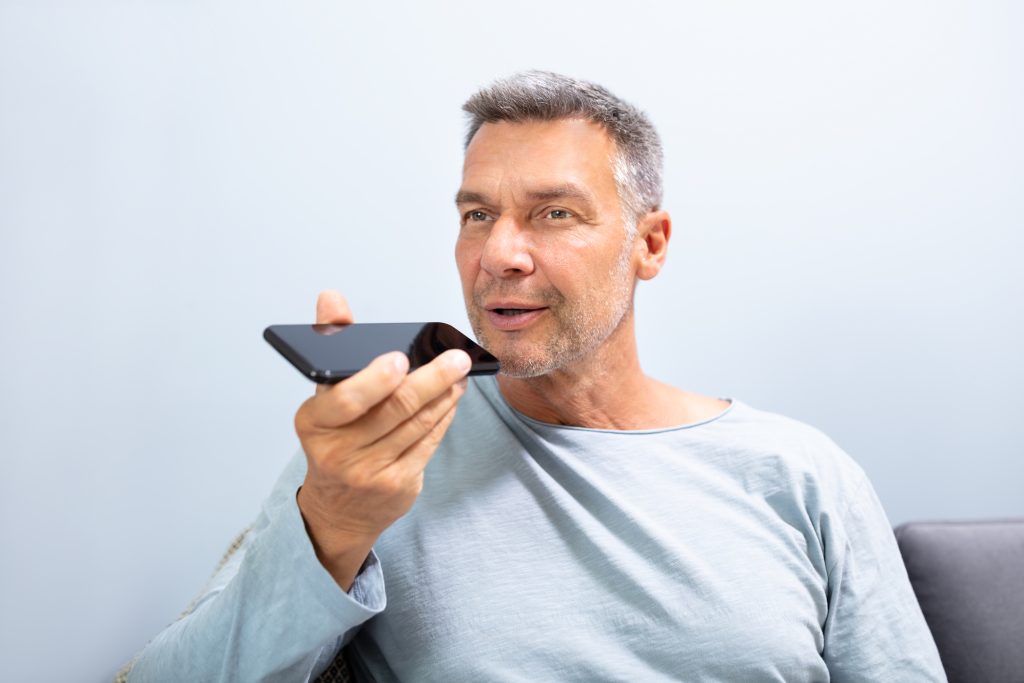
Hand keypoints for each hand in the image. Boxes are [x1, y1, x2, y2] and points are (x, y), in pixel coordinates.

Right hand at [294, 290, 470, 589]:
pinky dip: (444, 416)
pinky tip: (453, 397)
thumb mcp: (323, 396)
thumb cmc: (333, 437)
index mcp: (314, 422)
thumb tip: (331, 297)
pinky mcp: (398, 485)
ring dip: (444, 394)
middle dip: (431, 379)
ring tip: (460, 371)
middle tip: (456, 358)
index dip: (375, 380)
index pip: (343, 400)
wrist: (337, 509)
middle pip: (394, 409)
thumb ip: (330, 343)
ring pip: (418, 424)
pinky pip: (428, 442)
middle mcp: (339, 451)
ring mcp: (370, 472)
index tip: (400, 358)